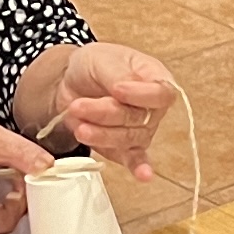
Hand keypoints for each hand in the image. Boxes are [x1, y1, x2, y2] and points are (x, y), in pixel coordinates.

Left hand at [46, 44, 176, 176]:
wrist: (72, 82)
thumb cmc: (94, 65)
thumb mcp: (104, 58)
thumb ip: (117, 74)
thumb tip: (122, 90)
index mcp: (156, 78)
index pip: (162, 93)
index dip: (141, 95)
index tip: (117, 90)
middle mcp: (153, 108)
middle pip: (139, 119)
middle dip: (106, 114)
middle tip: (78, 105)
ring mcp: (142, 130)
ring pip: (127, 138)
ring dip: (101, 134)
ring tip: (79, 126)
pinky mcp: (125, 148)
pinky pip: (134, 159)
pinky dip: (139, 167)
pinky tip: (144, 175)